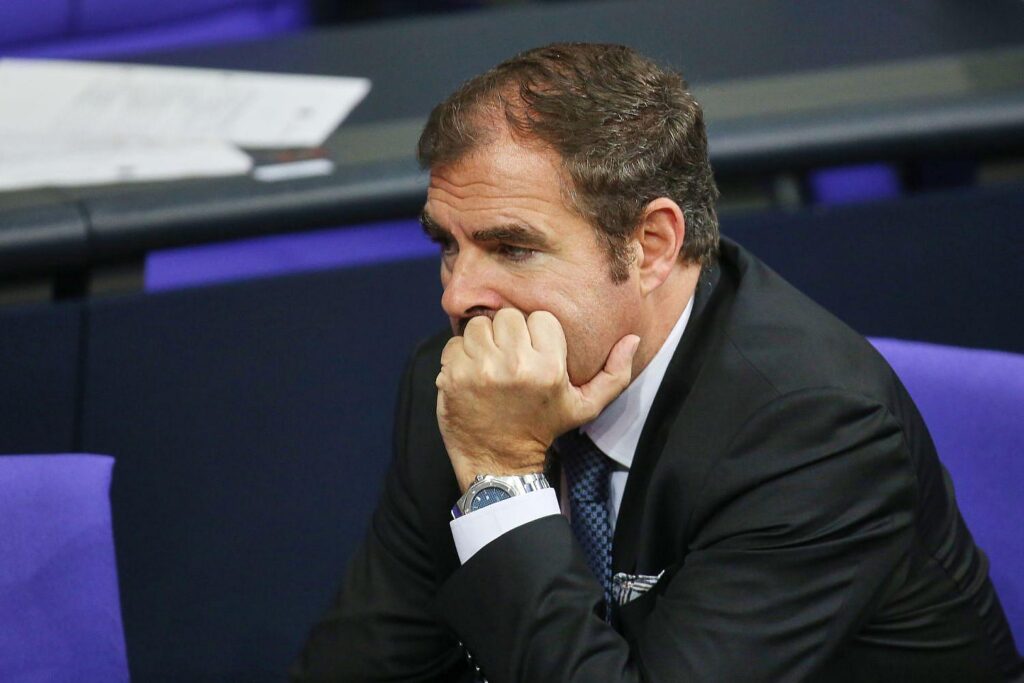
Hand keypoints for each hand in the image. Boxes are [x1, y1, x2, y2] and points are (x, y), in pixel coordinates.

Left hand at [436, 308, 639, 491]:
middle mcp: (514, 365)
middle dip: (508, 335)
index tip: (534, 355)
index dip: (536, 334)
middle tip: (509, 360)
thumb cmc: (542, 429)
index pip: (540, 318)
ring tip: (490, 366)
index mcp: (548, 368)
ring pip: (479, 326)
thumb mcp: (584, 407)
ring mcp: (480, 370)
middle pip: (507, 317)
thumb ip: (614, 374)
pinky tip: (470, 376)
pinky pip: (454, 344)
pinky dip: (459, 356)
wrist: (498, 462)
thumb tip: (633, 339)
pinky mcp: (453, 377)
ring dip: (482, 342)